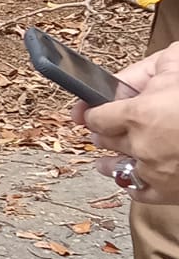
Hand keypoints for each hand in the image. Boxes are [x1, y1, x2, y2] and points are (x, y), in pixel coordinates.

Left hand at [79, 44, 178, 200]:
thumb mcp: (175, 65)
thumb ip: (147, 72)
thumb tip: (125, 81)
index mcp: (140, 114)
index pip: (97, 116)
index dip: (93, 110)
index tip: (89, 110)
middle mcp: (142, 147)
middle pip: (105, 141)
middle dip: (106, 132)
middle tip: (106, 128)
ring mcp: (155, 172)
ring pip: (116, 170)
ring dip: (111, 161)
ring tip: (108, 159)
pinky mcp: (170, 193)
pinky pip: (139, 192)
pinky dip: (134, 184)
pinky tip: (134, 177)